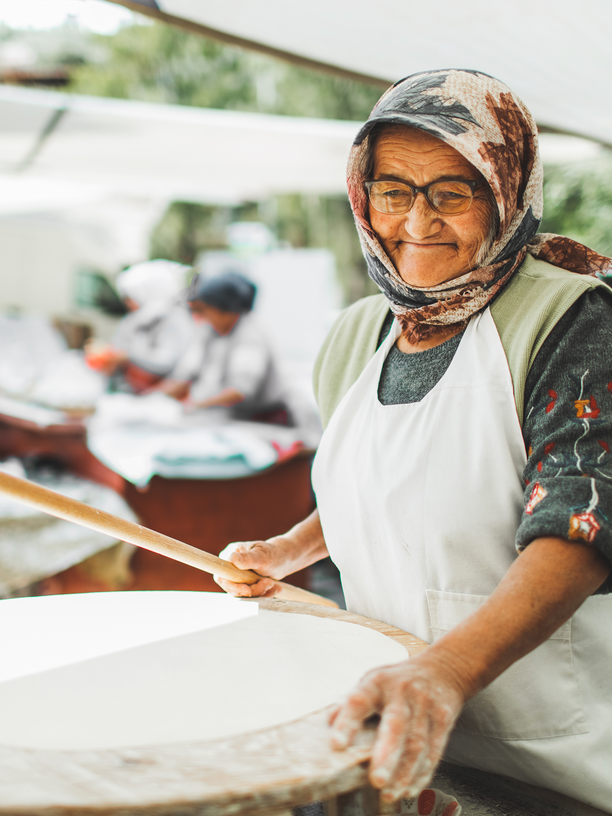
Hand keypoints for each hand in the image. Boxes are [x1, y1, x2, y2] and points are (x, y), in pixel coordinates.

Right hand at [214, 538, 291, 597]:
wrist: (284, 559)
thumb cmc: (273, 553)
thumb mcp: (262, 556)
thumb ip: (247, 558)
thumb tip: (231, 558)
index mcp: (230, 555)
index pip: (222, 576)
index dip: (232, 586)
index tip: (248, 590)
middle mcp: (231, 567)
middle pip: (233, 587)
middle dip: (252, 589)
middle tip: (269, 583)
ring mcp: (238, 577)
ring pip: (243, 593)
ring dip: (260, 592)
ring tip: (273, 583)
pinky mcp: (246, 584)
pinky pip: (251, 595)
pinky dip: (264, 594)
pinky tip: (275, 587)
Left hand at [329, 654, 464, 801]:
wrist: (442, 669)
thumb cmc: (398, 680)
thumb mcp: (372, 681)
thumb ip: (351, 703)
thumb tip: (329, 723)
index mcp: (377, 682)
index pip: (359, 700)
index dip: (347, 722)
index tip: (336, 744)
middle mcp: (402, 692)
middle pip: (396, 723)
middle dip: (386, 754)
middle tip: (376, 780)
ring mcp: (425, 705)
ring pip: (417, 742)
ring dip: (404, 772)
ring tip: (389, 793)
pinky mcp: (443, 719)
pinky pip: (433, 750)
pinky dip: (421, 773)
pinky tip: (409, 788)